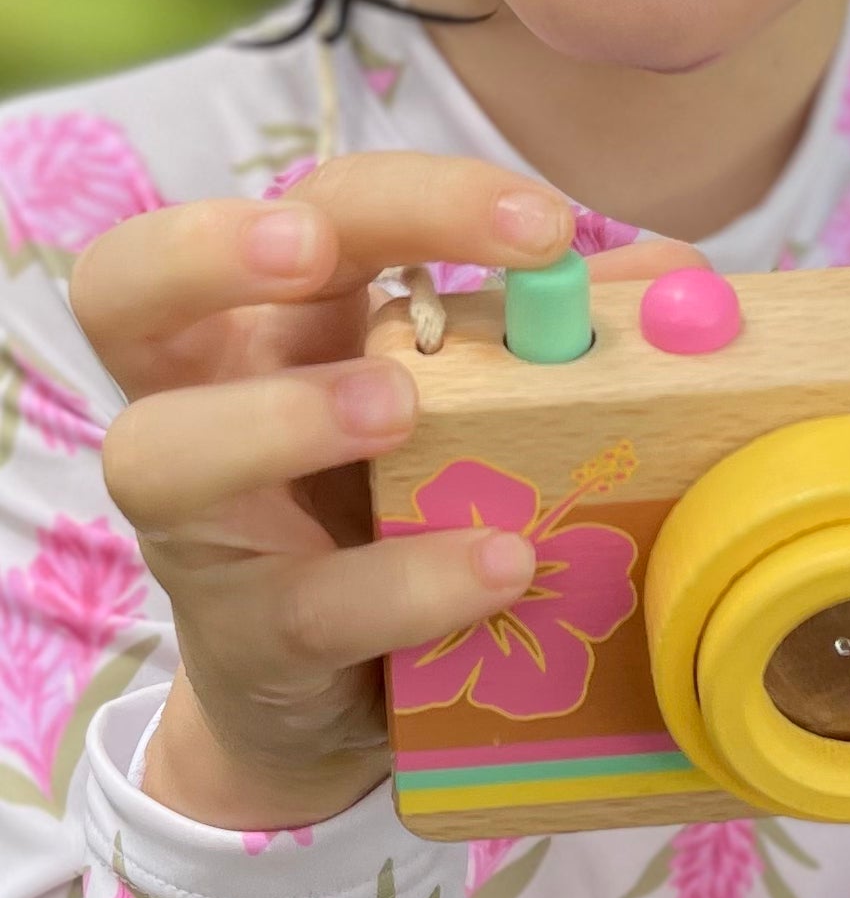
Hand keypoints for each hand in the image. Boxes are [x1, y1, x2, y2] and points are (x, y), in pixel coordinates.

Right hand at [72, 155, 704, 824]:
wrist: (338, 704)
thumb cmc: (402, 520)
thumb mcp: (476, 419)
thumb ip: (555, 344)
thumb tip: (675, 277)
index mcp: (277, 325)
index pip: (304, 212)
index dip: (406, 194)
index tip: (545, 226)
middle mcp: (203, 404)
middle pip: (125, 286)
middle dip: (218, 247)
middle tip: (319, 252)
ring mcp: (204, 529)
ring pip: (159, 450)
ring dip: (281, 415)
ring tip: (400, 410)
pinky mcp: (243, 640)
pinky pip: (302, 605)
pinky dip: (404, 581)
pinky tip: (501, 564)